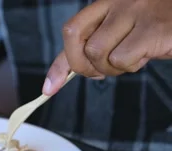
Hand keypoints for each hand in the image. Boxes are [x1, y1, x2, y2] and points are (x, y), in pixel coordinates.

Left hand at [43, 0, 171, 95]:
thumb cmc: (155, 28)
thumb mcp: (120, 34)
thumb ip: (92, 48)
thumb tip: (61, 77)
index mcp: (107, 3)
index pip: (72, 31)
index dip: (58, 64)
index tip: (49, 88)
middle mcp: (118, 2)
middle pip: (75, 38)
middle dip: (82, 66)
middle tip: (100, 71)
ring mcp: (135, 12)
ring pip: (97, 52)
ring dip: (109, 67)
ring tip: (130, 59)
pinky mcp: (152, 29)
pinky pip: (122, 59)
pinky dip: (130, 66)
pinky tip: (145, 56)